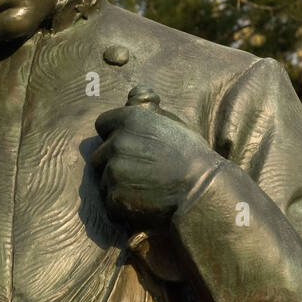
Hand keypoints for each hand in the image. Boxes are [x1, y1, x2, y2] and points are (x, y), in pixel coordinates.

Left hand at [90, 88, 221, 229]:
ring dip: (118, 187)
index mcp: (131, 120)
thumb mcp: (172, 124)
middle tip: (141, 173)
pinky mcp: (114, 196)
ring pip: (103, 181)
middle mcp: (117, 142)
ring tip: (146, 189)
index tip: (130, 147)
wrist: (203, 192)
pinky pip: (110, 204)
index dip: (113, 136)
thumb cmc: (192, 158)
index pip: (103, 124)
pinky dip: (122, 208)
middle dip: (113, 164)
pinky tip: (145, 204)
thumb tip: (133, 94)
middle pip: (99, 155)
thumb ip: (148, 111)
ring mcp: (113, 170)